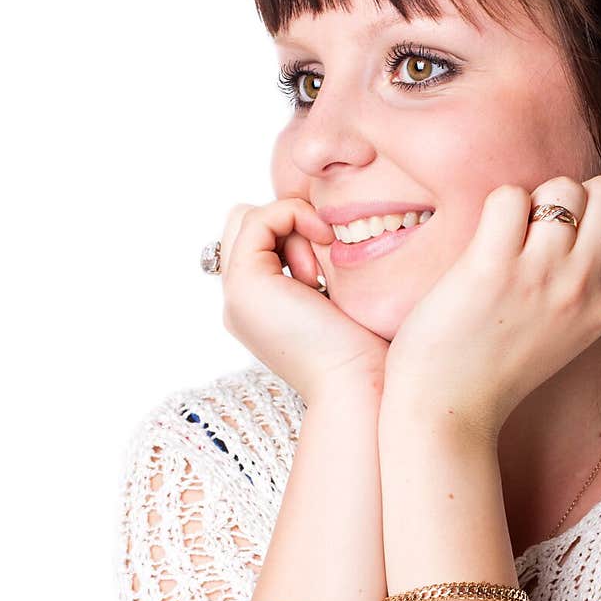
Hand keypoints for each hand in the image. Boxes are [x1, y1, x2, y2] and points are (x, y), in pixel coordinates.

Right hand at [221, 196, 389, 404]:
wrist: (357, 383)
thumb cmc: (364, 350)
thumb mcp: (340, 300)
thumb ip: (320, 269)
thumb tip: (325, 227)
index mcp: (259, 308)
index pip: (257, 239)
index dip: (293, 232)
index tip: (329, 263)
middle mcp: (240, 302)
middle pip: (244, 225)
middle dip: (287, 226)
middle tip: (320, 265)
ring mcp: (236, 294)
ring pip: (248, 219)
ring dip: (292, 227)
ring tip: (319, 271)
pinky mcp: (244, 284)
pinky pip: (258, 218)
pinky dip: (294, 216)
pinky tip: (324, 243)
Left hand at [381, 175, 600, 439]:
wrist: (450, 409)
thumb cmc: (499, 367)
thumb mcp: (569, 333)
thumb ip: (589, 284)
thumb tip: (589, 219)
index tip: (579, 231)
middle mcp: (582, 287)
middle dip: (576, 195)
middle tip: (541, 228)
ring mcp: (540, 276)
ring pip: (562, 188)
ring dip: (533, 200)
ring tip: (509, 237)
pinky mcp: (492, 268)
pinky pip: (510, 197)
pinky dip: (496, 208)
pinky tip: (484, 243)